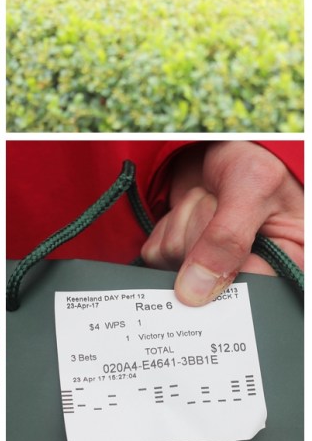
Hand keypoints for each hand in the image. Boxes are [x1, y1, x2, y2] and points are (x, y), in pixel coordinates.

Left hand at [141, 142, 303, 305]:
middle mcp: (248, 275)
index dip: (223, 269)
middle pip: (201, 278)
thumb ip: (228, 237)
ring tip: (211, 201)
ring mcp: (210, 271)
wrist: (224, 148)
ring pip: (174, 261)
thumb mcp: (252, 189)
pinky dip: (167, 224)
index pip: (246, 293)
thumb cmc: (253, 164)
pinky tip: (191, 210)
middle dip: (202, 229)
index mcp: (285, 264)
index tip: (221, 230)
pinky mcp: (181, 261)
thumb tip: (195, 292)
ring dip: (185, 220)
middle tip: (222, 202)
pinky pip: (155, 254)